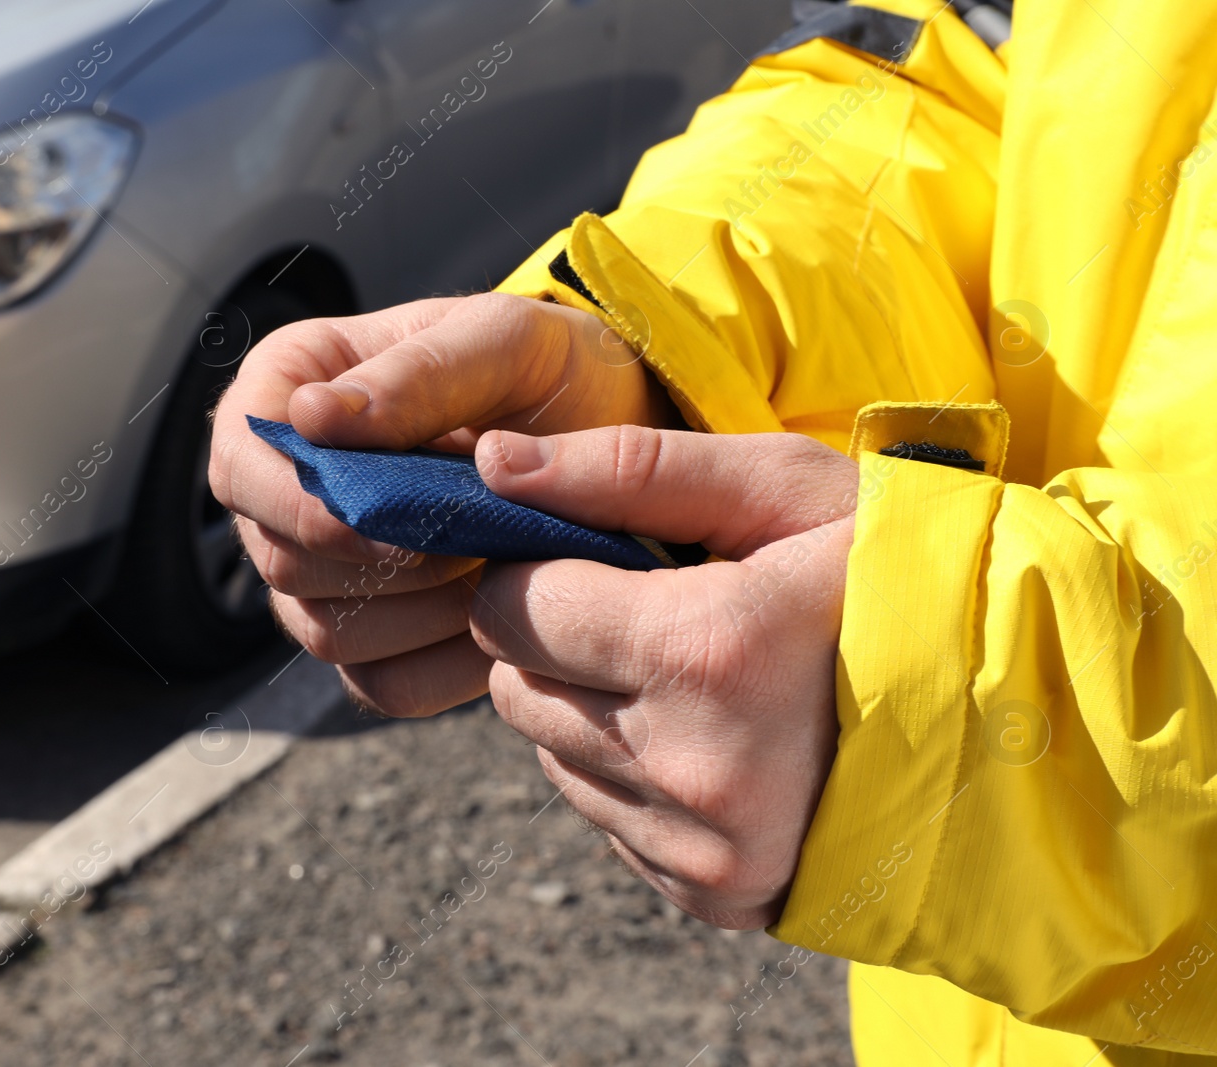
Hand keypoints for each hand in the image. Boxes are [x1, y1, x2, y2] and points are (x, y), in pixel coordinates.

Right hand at [210, 293, 678, 714]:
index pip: (242, 462)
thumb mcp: (505, 340)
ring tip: (502, 568)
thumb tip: (310, 418)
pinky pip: (384, 685)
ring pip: (327, 633)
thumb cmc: (547, 367)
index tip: (394, 516)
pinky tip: (508, 623)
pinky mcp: (375, 640)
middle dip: (386, 562)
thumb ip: (417, 373)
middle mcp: (286, 489)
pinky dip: (448, 666)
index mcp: (288, 390)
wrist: (611, 431)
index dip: (300, 503)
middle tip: (480, 539)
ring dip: (424, 615)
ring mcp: (323, 573)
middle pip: (284, 558)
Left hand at [470, 425, 858, 928]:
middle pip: (516, 688)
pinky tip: (715, 738)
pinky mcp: (711, 894)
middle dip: (559, 641)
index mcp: (705, 652)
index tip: (593, 559)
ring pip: (552, 756)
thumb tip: (490, 464)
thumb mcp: (783, 489)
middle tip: (648, 614)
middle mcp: (692, 767)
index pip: (512, 610)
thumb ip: (632, 468)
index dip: (539, 571)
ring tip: (694, 676)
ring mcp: (703, 847)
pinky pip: (605, 820)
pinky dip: (633, 775)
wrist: (1021, 715)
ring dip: (592, 708)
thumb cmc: (897, 575)